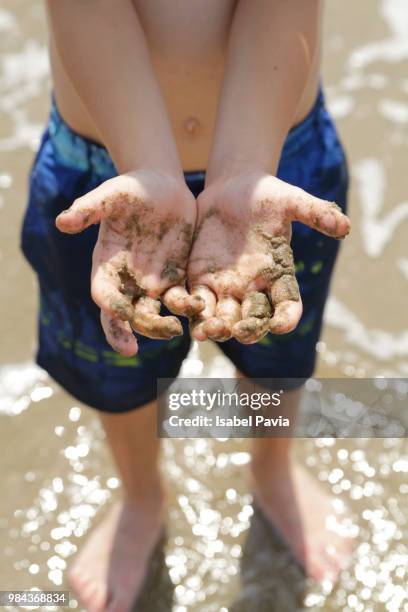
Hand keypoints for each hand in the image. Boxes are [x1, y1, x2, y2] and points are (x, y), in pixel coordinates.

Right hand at [56, 170, 203, 355]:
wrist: (162, 186)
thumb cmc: (131, 190)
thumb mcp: (110, 196)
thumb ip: (88, 209)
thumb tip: (62, 222)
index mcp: (107, 265)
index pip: (104, 294)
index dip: (110, 306)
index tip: (121, 314)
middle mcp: (128, 280)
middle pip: (126, 315)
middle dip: (130, 330)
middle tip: (135, 347)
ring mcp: (152, 282)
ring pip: (154, 314)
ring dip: (160, 326)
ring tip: (174, 330)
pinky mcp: (176, 278)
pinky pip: (180, 301)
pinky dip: (187, 309)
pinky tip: (198, 310)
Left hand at [187, 172, 350, 343]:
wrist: (233, 189)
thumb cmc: (268, 196)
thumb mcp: (292, 201)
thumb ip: (316, 214)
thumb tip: (345, 226)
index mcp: (278, 276)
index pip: (288, 305)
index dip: (287, 317)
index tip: (283, 325)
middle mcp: (254, 289)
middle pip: (254, 319)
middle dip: (248, 329)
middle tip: (241, 332)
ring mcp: (227, 287)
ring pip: (224, 317)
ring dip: (217, 327)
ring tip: (210, 331)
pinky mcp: (201, 279)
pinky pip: (197, 301)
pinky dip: (194, 311)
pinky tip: (189, 317)